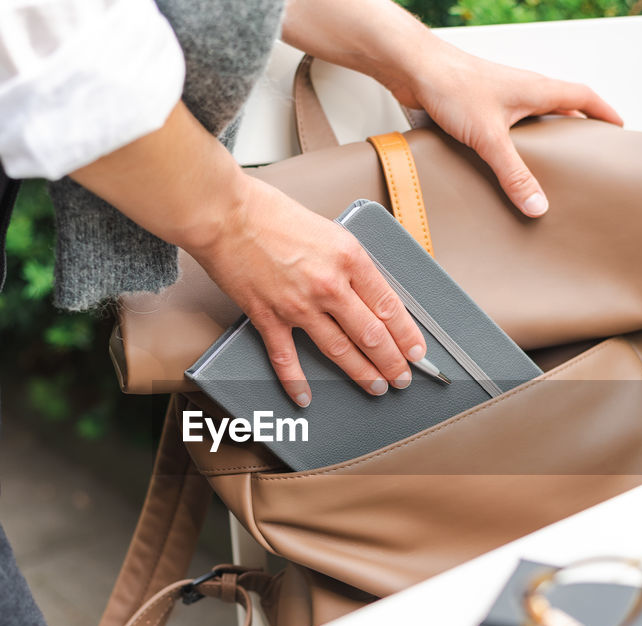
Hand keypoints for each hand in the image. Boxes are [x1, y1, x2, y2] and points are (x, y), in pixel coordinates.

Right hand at [187, 176, 427, 406]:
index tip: (416, 351)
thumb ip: (349, 263)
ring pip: (340, 351)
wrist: (225, 213)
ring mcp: (298, 305)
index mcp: (350, 258)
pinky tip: (306, 396)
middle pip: (372, 335)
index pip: (389, 306)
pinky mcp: (269, 317)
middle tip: (402, 378)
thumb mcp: (330, 230)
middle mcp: (329, 285)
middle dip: (392, 362)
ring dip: (362, 373)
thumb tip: (368, 292)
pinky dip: (297, 382)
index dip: (407, 335)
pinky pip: (287, 359)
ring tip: (376, 386)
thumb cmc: (272, 213)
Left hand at [381, 38, 623, 216]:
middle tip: (587, 153)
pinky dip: (515, 141)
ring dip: (544, 136)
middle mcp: (522, 89)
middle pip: (562, 108)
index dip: (604, 113)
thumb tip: (538, 205)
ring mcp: (500, 96)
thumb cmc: (452, 85)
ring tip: (550, 164)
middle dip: (577, 129)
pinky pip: (507, 124)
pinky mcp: (478, 105)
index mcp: (537, 89)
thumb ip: (514, 173)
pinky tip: (504, 161)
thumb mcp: (489, 137)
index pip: (584, 98)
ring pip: (533, 116)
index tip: (619, 129)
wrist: (413, 67)